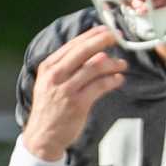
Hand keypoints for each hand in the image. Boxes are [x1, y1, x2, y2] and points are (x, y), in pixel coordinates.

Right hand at [22, 25, 125, 160]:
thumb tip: (94, 50)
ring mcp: (66, 89)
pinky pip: (100, 86)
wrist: (43, 136)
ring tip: (122, 65)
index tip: (106, 29)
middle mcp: (56, 75)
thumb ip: (67, 67)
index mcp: (48, 66)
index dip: (92, 35)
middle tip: (119, 38)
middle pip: (84, 51)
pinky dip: (112, 80)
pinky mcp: (78, 103)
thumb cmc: (51, 108)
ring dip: (113, 64)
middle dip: (104, 41)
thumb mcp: (51, 83)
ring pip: (95, 67)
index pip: (73, 44)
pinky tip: (119, 79)